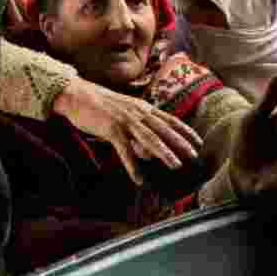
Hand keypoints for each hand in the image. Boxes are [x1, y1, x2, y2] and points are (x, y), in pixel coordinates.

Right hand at [52, 77, 202, 186]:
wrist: (78, 95)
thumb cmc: (101, 106)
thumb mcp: (125, 115)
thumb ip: (138, 132)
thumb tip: (149, 152)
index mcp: (143, 108)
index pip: (169, 120)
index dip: (185, 131)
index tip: (198, 142)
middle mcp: (138, 113)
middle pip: (164, 130)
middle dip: (181, 143)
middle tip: (194, 156)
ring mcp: (125, 120)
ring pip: (149, 139)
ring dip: (164, 153)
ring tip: (176, 166)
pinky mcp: (111, 129)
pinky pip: (125, 150)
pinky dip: (133, 166)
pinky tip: (139, 179)